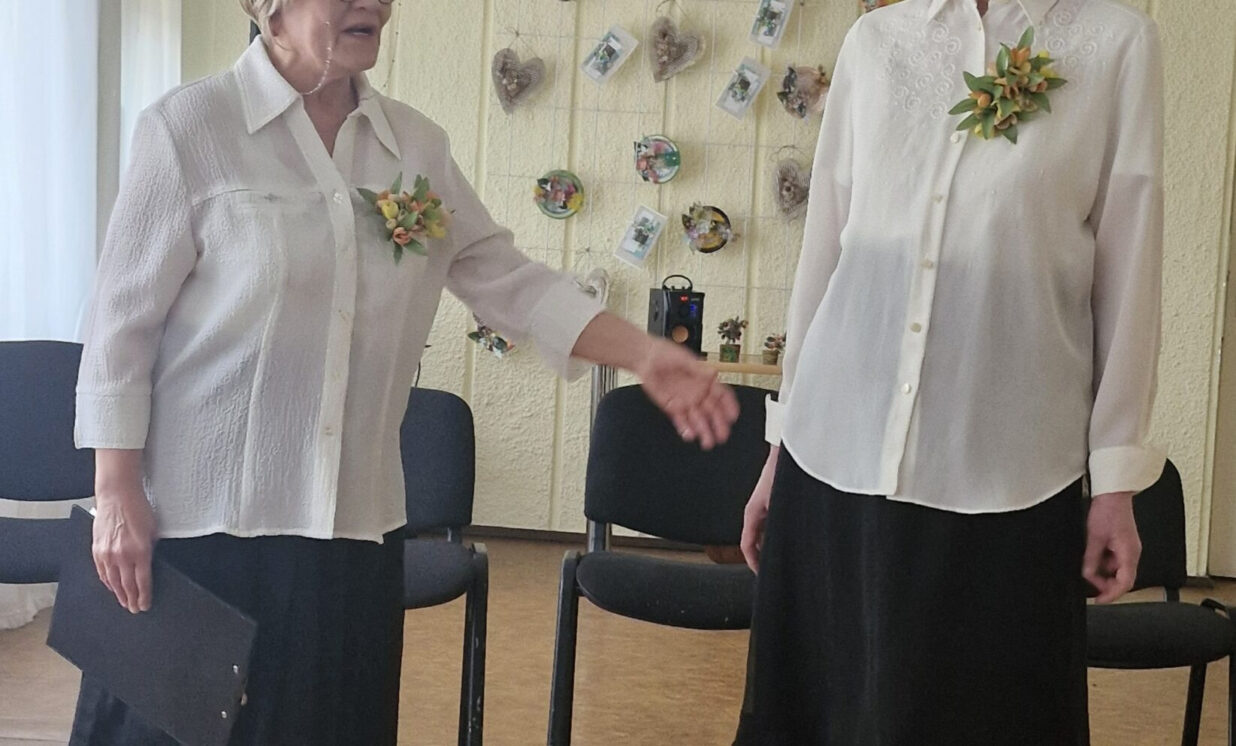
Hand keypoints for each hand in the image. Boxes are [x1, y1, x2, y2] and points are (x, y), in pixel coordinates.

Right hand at [93, 485, 156, 612]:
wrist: (117, 495)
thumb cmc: (138, 509)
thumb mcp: (153, 530)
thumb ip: (150, 550)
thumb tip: (148, 564)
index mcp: (140, 551)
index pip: (142, 582)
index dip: (144, 597)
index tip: (145, 606)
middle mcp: (122, 555)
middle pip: (127, 585)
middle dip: (131, 600)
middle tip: (134, 609)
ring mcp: (107, 554)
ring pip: (113, 582)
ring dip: (119, 594)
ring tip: (124, 602)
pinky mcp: (97, 550)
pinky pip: (101, 572)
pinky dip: (107, 582)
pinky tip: (112, 588)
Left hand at [637, 339, 739, 449]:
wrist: (646, 359)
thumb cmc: (667, 354)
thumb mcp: (684, 359)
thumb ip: (698, 368)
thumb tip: (713, 372)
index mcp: (705, 380)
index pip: (722, 395)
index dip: (728, 406)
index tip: (732, 416)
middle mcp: (698, 393)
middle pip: (712, 411)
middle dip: (718, 424)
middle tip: (723, 435)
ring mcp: (686, 402)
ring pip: (698, 419)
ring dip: (703, 431)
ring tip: (708, 442)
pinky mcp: (672, 407)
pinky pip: (680, 421)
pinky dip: (685, 429)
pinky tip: (690, 435)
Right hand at [740, 447, 778, 572]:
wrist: (789, 454)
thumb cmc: (782, 474)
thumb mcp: (779, 503)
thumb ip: (775, 526)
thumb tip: (775, 546)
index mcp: (752, 514)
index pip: (747, 545)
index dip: (753, 562)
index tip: (762, 575)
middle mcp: (756, 513)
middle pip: (755, 543)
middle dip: (764, 558)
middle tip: (776, 573)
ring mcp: (764, 509)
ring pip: (764, 535)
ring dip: (772, 547)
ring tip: (787, 560)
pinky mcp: (774, 505)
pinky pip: (772, 526)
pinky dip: (778, 536)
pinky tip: (793, 542)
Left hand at [1083, 491, 1141, 603]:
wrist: (1113, 493)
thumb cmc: (1108, 510)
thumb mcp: (1094, 537)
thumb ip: (1091, 559)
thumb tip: (1087, 574)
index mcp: (1129, 553)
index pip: (1125, 583)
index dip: (1112, 594)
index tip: (1099, 599)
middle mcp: (1131, 552)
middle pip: (1121, 578)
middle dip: (1105, 583)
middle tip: (1088, 582)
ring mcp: (1127, 547)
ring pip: (1116, 569)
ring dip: (1102, 571)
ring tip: (1087, 567)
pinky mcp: (1122, 542)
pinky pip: (1113, 559)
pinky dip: (1103, 562)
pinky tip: (1092, 557)